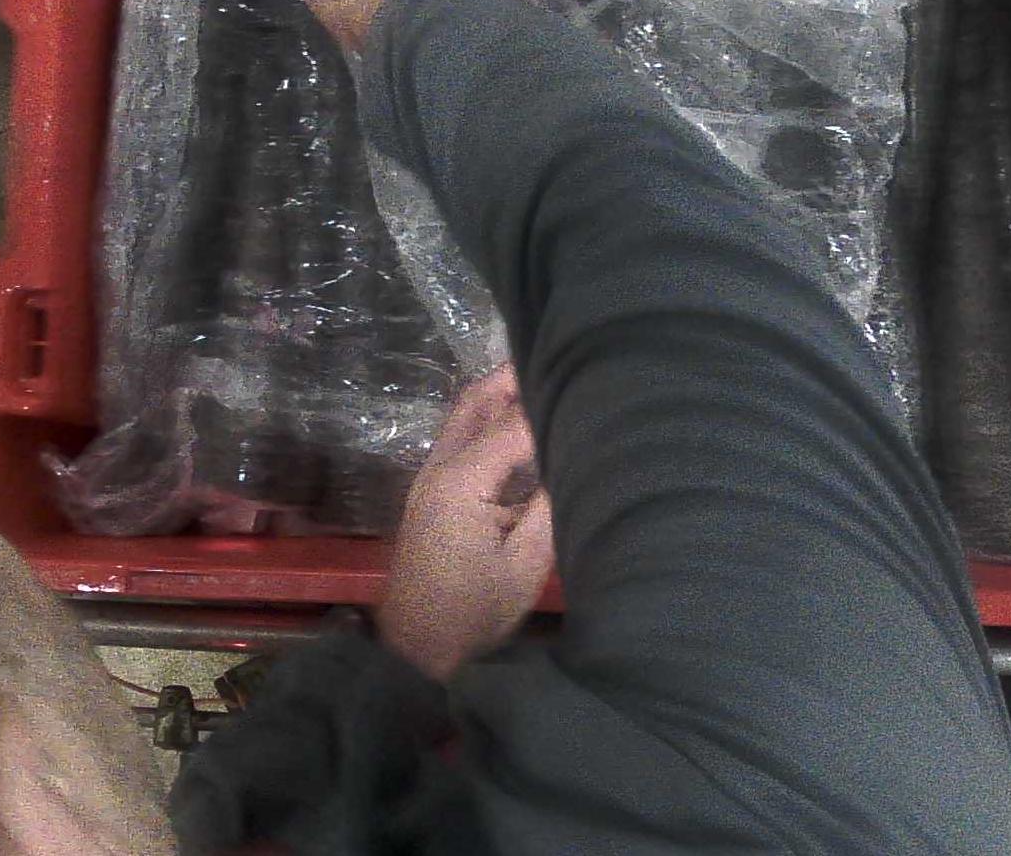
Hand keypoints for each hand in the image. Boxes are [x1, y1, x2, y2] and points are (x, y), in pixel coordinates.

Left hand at [377, 368, 552, 680]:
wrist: (416, 649)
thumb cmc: (473, 613)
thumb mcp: (526, 564)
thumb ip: (550, 504)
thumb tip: (574, 458)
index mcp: (462, 481)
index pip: (516, 424)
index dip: (554, 404)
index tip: (594, 390)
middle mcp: (440, 467)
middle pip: (478, 400)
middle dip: (516, 376)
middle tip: (564, 360)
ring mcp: (431, 477)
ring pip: (466, 415)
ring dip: (502, 394)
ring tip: (549, 383)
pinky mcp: (434, 491)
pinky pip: (464, 438)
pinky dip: (493, 420)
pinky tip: (526, 425)